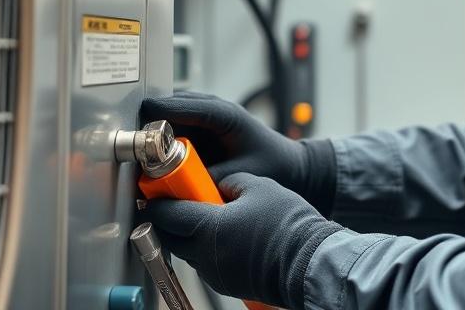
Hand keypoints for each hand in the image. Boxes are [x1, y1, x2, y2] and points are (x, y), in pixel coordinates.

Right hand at [141, 92, 335, 213]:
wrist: (289, 165)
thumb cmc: (273, 165)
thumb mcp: (240, 174)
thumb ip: (208, 180)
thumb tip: (176, 189)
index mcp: (226, 115)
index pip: (187, 106)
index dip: (162, 113)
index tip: (139, 121)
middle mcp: (215, 110)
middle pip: (173, 106)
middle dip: (151, 121)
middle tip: (132, 142)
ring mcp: (208, 116)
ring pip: (172, 113)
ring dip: (155, 127)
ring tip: (138, 150)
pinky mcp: (203, 127)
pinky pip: (177, 126)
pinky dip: (164, 136)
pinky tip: (153, 155)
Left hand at [147, 173, 343, 307]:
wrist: (309, 262)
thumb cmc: (288, 225)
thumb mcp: (259, 186)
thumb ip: (231, 181)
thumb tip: (218, 183)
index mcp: (208, 228)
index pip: (168, 216)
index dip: (158, 203)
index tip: (155, 194)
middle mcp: (205, 255)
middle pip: (171, 238)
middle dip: (169, 221)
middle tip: (175, 204)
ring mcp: (215, 273)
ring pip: (188, 252)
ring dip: (189, 236)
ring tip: (205, 218)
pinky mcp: (227, 283)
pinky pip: (206, 264)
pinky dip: (206, 249)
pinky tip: (225, 236)